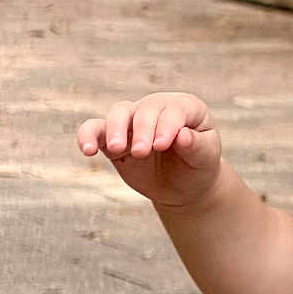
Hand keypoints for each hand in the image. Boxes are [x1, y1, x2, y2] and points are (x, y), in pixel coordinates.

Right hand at [77, 92, 222, 209]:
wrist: (184, 186)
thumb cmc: (198, 166)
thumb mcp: (205, 158)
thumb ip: (196, 146)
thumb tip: (181, 136)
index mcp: (185, 107)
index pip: (172, 110)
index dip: (166, 125)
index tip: (162, 145)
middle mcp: (157, 109)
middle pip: (144, 109)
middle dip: (142, 130)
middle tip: (143, 152)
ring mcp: (133, 122)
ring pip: (118, 113)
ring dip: (115, 129)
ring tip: (118, 149)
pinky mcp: (114, 139)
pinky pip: (95, 130)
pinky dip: (88, 136)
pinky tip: (87, 150)